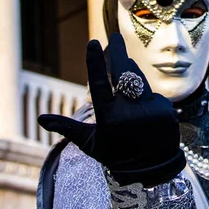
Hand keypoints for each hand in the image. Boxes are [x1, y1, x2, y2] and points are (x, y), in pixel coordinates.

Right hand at [38, 33, 184, 186]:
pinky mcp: (167, 111)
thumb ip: (68, 128)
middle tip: (114, 36)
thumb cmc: (116, 156)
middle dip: (118, 52)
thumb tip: (41, 119)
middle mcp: (131, 113)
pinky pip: (153, 94)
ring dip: (132, 74)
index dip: (95, 63)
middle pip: (124, 73)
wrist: (153, 173)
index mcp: (109, 119)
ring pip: (140, 81)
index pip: (99, 85)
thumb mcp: (91, 144)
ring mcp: (152, 111)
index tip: (92, 42)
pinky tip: (144, 108)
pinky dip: (146, 96)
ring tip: (126, 73)